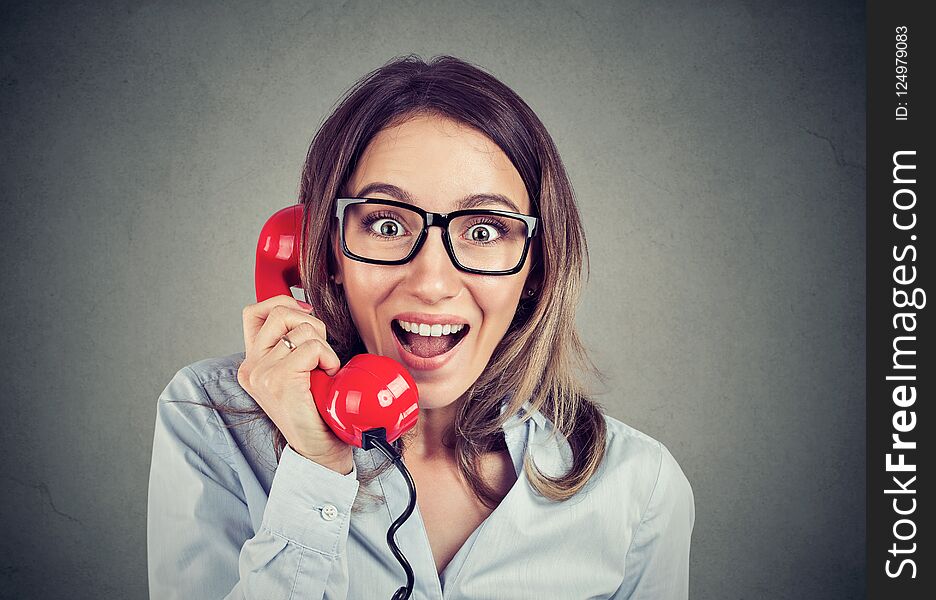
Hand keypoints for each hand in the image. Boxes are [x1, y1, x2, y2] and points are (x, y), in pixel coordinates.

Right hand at [237, 295, 352, 474]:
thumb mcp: (297, 371)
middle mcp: (250, 366)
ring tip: (324, 370)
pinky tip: (327, 375)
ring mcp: (261, 373)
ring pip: (302, 330)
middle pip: (280, 312)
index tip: (306, 316)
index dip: (284, 304)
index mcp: (251, 362)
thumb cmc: (315, 410)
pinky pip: (312, 347)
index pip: (255, 311)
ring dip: (323, 346)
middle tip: (320, 351)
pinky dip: (328, 357)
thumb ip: (290, 345)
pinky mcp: (278, 380)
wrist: (319, 448)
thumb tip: (306, 310)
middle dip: (310, 324)